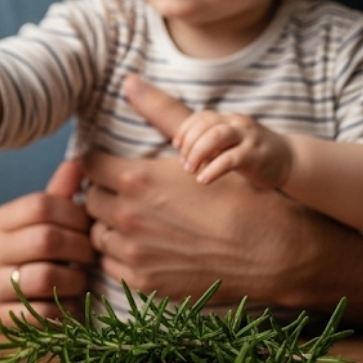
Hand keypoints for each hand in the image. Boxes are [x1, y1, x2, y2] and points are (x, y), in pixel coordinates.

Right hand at [0, 163, 93, 327]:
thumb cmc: (25, 263)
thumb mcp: (36, 229)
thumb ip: (57, 198)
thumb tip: (79, 162)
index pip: (40, 204)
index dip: (75, 214)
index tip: (89, 227)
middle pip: (46, 239)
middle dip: (80, 248)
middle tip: (92, 256)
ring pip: (46, 276)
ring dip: (75, 280)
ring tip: (79, 281)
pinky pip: (42, 313)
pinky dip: (65, 311)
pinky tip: (68, 306)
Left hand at [82, 75, 313, 305]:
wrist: (275, 253)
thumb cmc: (240, 197)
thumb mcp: (200, 148)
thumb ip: (161, 114)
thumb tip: (130, 80)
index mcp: (136, 179)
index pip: (88, 165)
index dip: (98, 164)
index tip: (110, 167)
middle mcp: (127, 216)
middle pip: (90, 199)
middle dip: (105, 194)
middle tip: (127, 195)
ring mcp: (133, 253)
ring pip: (98, 233)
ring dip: (110, 225)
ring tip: (138, 222)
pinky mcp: (143, 282)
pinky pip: (111, 263)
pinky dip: (121, 255)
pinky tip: (145, 247)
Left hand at [173, 110, 293, 187]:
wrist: (290, 160)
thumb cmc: (252, 153)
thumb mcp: (231, 143)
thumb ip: (211, 143)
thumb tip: (184, 154)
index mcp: (230, 119)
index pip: (201, 117)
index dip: (185, 130)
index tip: (177, 146)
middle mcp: (238, 124)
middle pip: (205, 126)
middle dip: (189, 144)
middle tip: (185, 164)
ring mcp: (248, 138)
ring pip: (215, 137)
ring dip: (197, 153)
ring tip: (190, 170)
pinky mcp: (254, 156)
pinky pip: (228, 160)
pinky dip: (212, 170)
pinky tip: (203, 180)